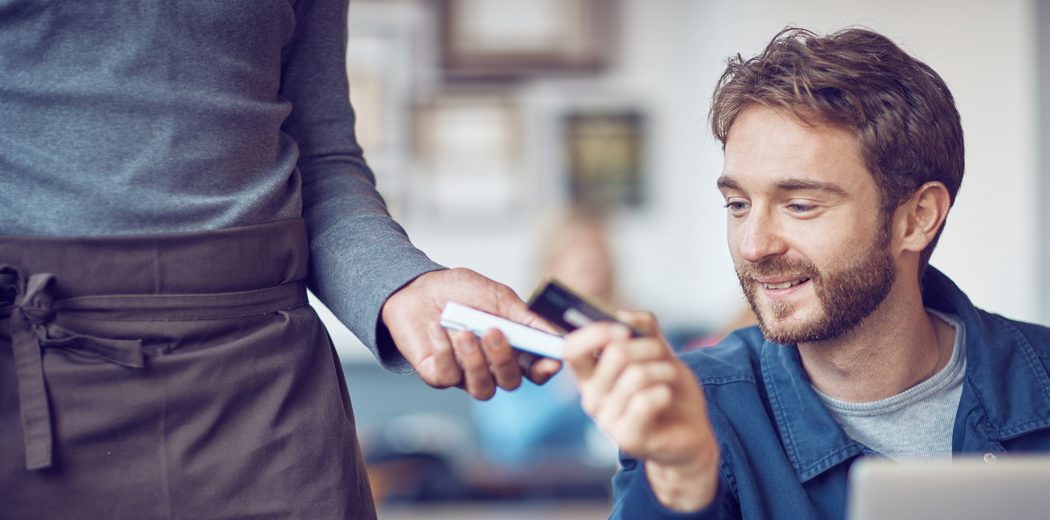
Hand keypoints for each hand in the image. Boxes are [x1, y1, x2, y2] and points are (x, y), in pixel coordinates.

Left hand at [381, 268, 561, 399]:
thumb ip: (524, 318)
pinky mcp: (438, 375)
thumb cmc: (460, 291)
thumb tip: (554, 335)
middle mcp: (491, 366)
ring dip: (475, 362)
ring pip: (482, 389)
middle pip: (510, 382)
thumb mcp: (498, 296)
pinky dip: (444, 351)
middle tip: (492, 332)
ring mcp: (464, 374)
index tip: (549, 361)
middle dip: (504, 360)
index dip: (545, 370)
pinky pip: (448, 376)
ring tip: (464, 332)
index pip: (535, 370)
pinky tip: (438, 328)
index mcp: (511, 348)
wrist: (417, 286)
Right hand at [564, 311, 719, 511]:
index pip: (571, 348)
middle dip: (650, 346)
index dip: (596, 332)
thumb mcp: (658, 353)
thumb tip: (624, 315)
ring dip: (664, 369)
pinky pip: (646, 400)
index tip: (625, 330)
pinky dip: (665, 391)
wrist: (690, 432)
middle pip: (615, 354)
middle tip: (662, 355)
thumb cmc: (668, 390)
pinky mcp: (626, 437)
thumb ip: (642, 331)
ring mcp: (606, 420)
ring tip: (669, 379)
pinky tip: (667, 398)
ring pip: (637, 375)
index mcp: (590, 375)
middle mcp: (592, 397)